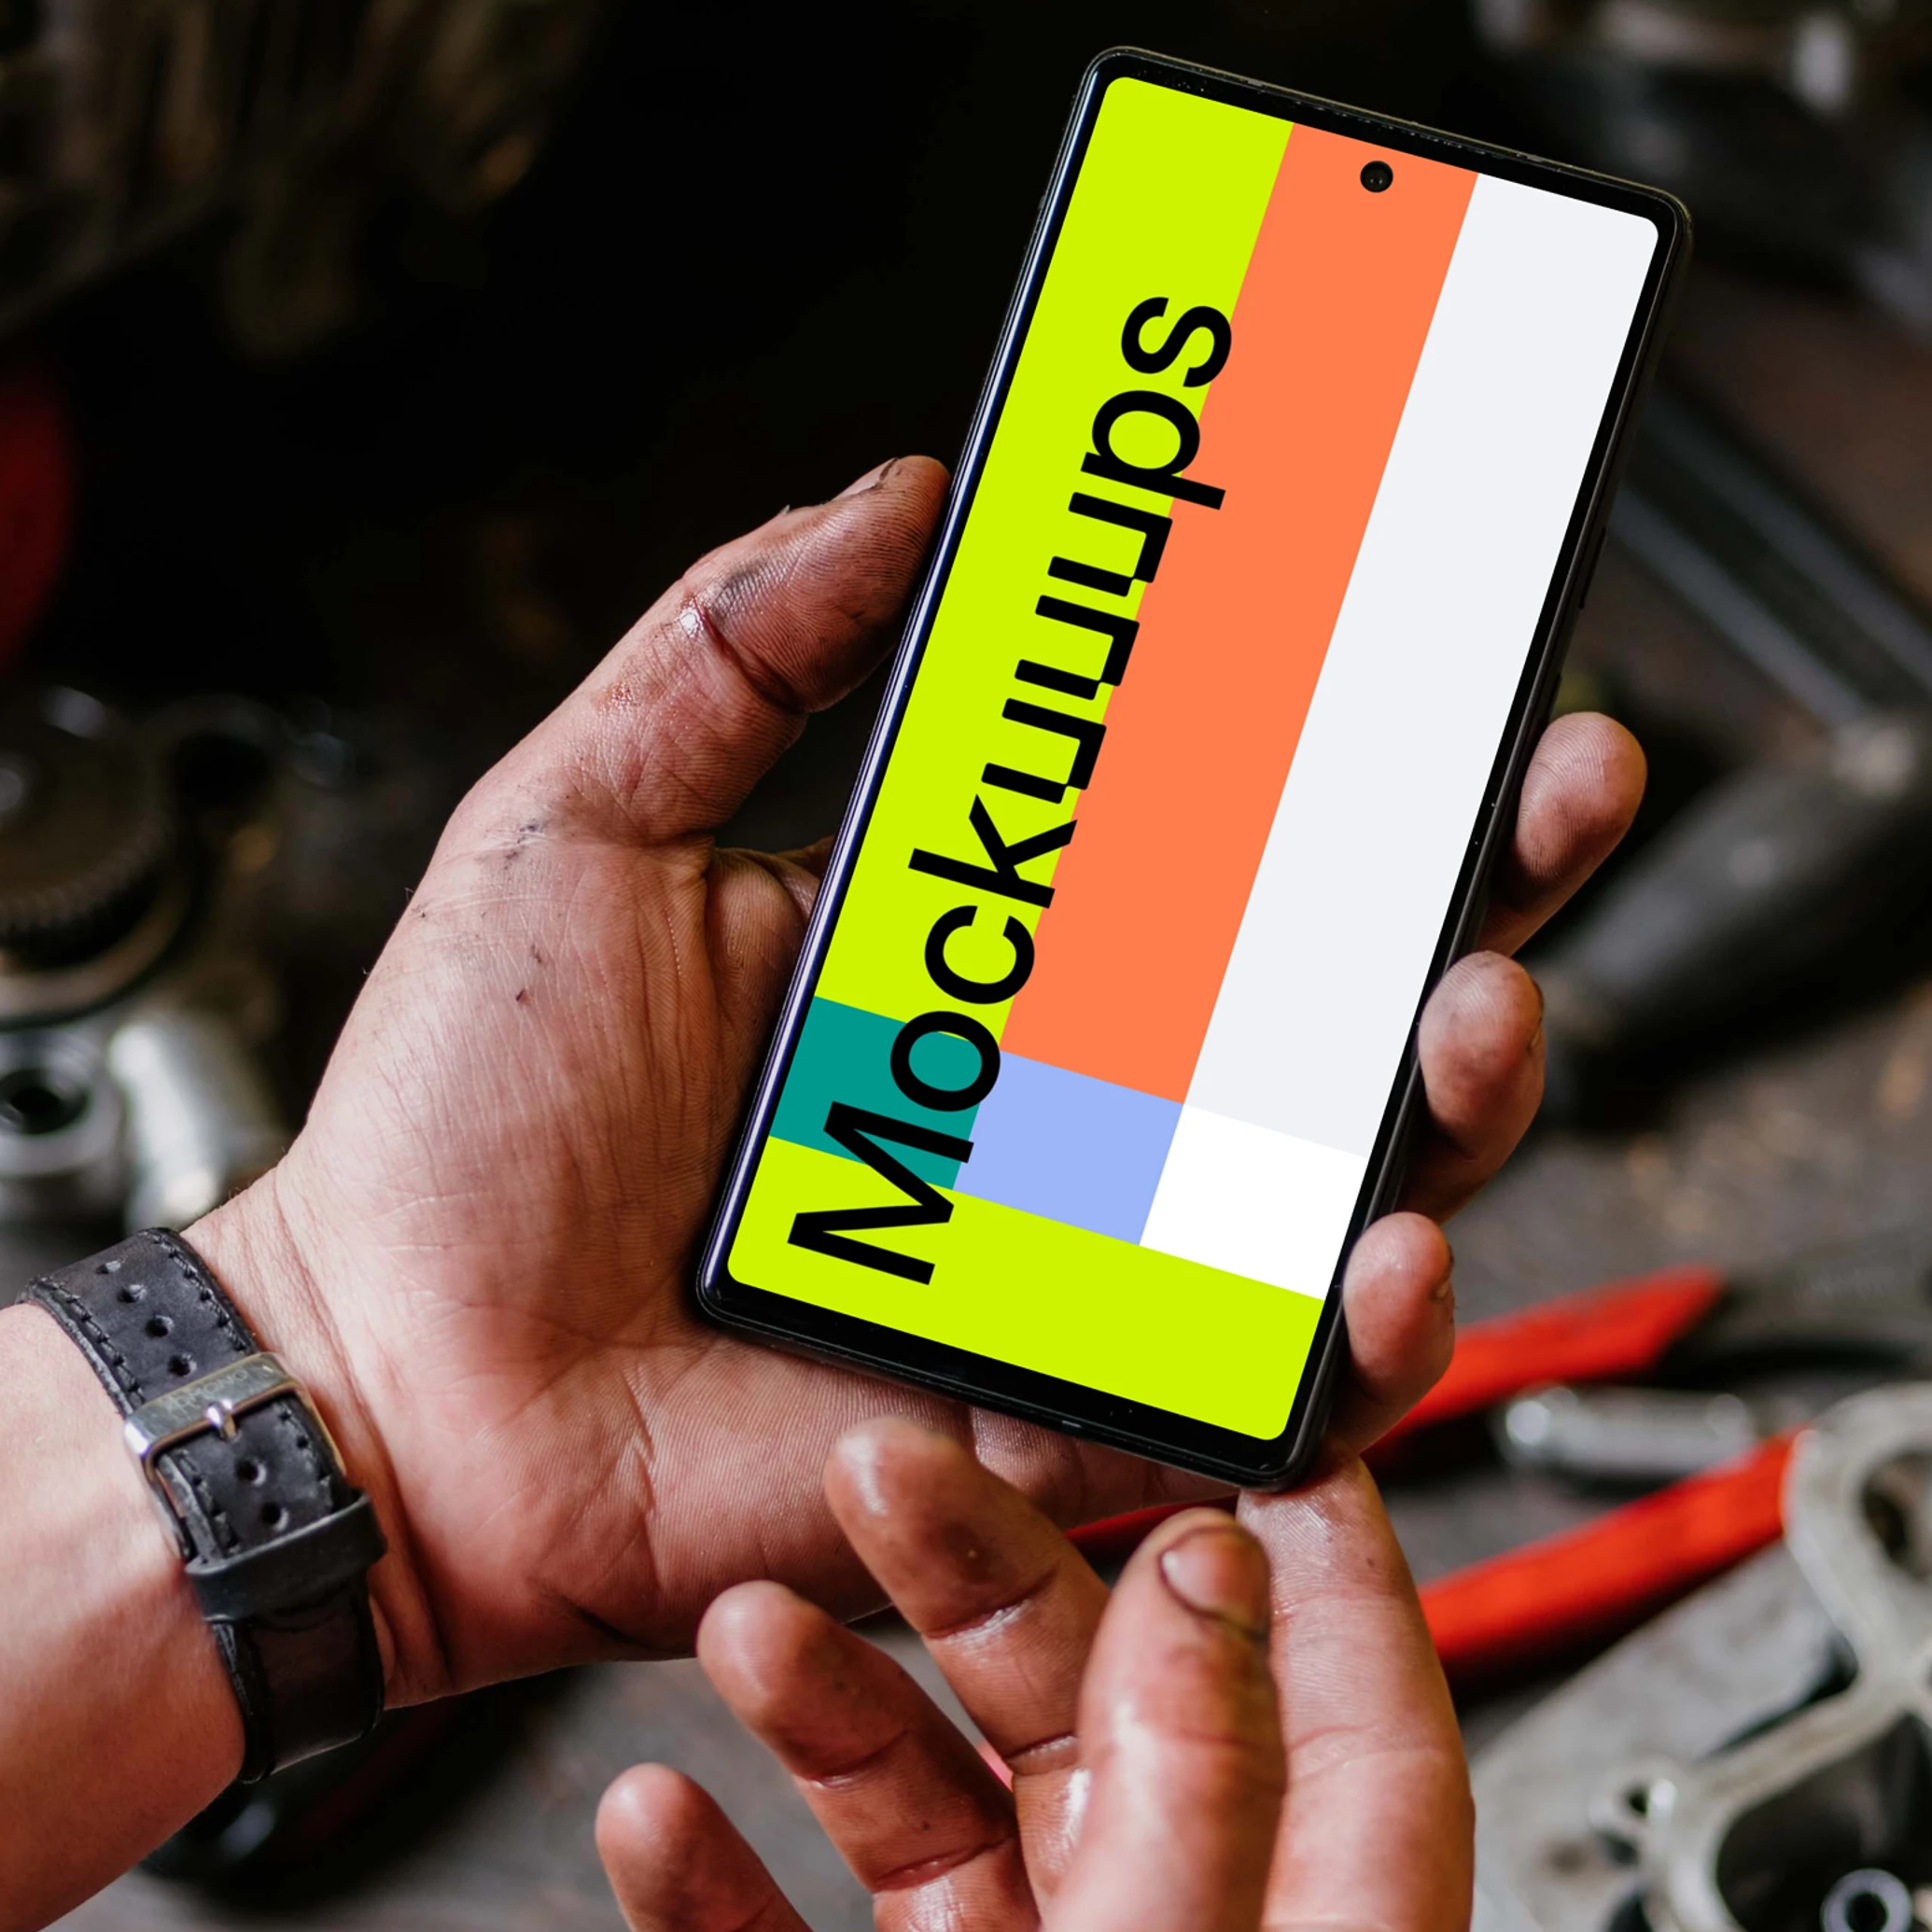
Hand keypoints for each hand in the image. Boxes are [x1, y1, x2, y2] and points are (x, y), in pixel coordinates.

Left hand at [192, 458, 1642, 1701]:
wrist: (375, 1388)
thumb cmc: (452, 1136)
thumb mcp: (583, 822)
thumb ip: (738, 646)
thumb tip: (904, 483)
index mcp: (978, 974)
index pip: (1217, 849)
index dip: (1360, 755)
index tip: (1458, 638)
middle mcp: (1062, 1129)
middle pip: (1343, 1015)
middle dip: (1495, 898)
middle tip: (1556, 788)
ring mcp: (1074, 1289)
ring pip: (1351, 1206)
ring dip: (1458, 1109)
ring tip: (1475, 1013)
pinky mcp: (1057, 1447)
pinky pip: (1254, 1413)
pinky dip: (1349, 1351)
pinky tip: (1381, 1264)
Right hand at [593, 1427, 1466, 1931]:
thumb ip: (1195, 1786)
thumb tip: (1233, 1582)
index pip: (1374, 1755)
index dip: (1322, 1581)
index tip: (1263, 1427)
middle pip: (1134, 1762)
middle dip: (1005, 1608)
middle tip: (907, 1473)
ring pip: (957, 1843)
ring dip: (845, 1721)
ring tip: (751, 1629)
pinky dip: (735, 1880)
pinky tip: (664, 1811)